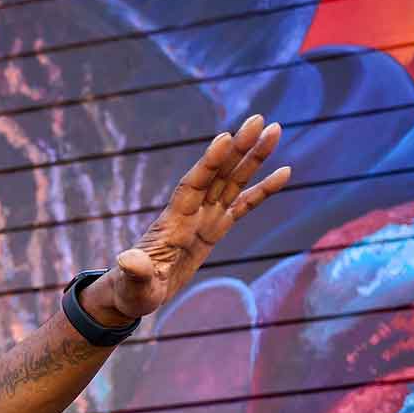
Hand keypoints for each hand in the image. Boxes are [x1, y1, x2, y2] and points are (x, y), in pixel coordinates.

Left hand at [83, 114, 289, 325]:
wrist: (134, 293)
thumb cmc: (131, 290)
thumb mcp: (133, 285)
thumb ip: (134, 271)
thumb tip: (128, 260)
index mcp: (173, 222)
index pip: (193, 185)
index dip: (208, 163)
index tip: (225, 137)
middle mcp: (190, 213)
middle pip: (218, 174)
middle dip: (238, 148)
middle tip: (260, 119)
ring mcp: (204, 218)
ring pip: (234, 182)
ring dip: (253, 157)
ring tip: (274, 131)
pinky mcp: (215, 229)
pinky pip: (244, 205)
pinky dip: (263, 190)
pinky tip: (285, 171)